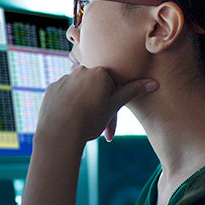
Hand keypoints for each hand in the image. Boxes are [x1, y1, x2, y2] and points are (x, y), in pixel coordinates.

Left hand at [36, 66, 158, 145]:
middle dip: (95, 101)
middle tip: (94, 121)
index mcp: (99, 72)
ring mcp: (63, 79)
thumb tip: (154, 83)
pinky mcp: (51, 89)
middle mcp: (80, 71)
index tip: (106, 114)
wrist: (60, 133)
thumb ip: (132, 91)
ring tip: (80, 122)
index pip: (110, 82)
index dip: (110, 99)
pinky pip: (62, 95)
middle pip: (92, 85)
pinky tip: (67, 118)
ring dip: (80, 102)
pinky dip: (66, 104)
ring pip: (77, 90)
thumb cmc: (90, 120)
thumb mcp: (114, 106)